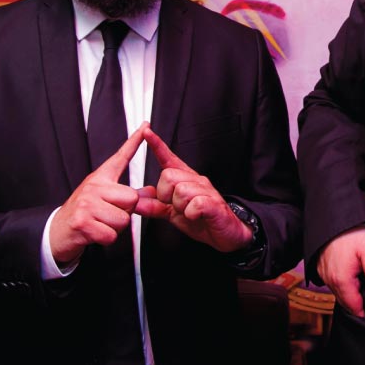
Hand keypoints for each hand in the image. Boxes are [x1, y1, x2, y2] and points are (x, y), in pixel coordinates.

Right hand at [49, 124, 145, 266]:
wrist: (57, 231)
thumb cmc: (83, 213)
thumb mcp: (104, 199)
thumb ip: (126, 196)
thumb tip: (151, 192)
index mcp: (100, 179)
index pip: (120, 157)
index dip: (134, 141)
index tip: (146, 126)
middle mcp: (93, 187)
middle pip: (132, 199)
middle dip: (126, 212)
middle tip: (108, 214)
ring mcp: (87, 204)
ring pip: (123, 220)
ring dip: (115, 228)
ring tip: (100, 223)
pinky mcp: (83, 222)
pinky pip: (111, 235)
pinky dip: (106, 239)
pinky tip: (94, 233)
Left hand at [133, 126, 250, 251]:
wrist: (228, 233)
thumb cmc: (202, 220)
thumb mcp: (173, 214)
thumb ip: (154, 206)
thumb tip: (136, 201)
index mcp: (185, 180)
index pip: (169, 159)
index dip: (157, 145)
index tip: (146, 131)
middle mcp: (196, 180)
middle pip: (168, 176)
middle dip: (166, 195)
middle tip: (175, 206)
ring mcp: (206, 191)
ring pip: (180, 191)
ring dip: (180, 207)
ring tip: (189, 213)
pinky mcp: (214, 204)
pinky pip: (194, 205)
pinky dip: (191, 214)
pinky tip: (196, 216)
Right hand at [316, 227, 364, 317]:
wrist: (333, 214)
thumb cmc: (353, 230)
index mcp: (341, 280)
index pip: (354, 307)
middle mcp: (329, 280)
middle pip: (346, 301)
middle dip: (359, 300)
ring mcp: (323, 274)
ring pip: (339, 292)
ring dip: (351, 291)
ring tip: (364, 278)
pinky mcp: (320, 267)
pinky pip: (332, 282)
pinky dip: (342, 282)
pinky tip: (353, 271)